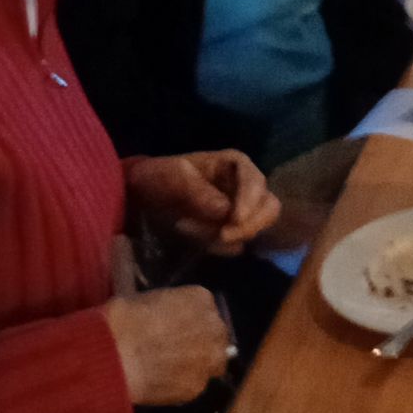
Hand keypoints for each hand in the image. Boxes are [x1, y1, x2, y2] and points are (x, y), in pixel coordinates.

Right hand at [103, 288, 231, 405]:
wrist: (115, 353)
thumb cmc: (124, 319)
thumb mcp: (149, 299)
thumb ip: (170, 310)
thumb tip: (167, 320)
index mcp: (202, 299)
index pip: (206, 310)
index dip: (190, 322)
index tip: (176, 330)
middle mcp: (215, 328)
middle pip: (216, 337)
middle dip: (201, 344)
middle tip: (177, 352)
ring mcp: (209, 359)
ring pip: (211, 364)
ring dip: (197, 366)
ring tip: (170, 371)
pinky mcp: (198, 386)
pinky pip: (193, 386)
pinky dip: (180, 386)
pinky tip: (161, 384)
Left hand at [126, 152, 279, 255]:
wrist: (143, 198)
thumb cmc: (158, 178)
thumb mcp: (170, 176)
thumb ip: (196, 190)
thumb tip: (225, 211)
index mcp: (236, 165)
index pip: (256, 181)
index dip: (251, 201)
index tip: (235, 220)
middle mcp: (246, 186)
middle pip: (269, 207)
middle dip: (248, 225)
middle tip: (222, 237)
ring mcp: (243, 210)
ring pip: (256, 227)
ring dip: (229, 237)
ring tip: (194, 233)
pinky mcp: (234, 230)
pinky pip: (239, 243)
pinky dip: (220, 247)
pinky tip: (196, 240)